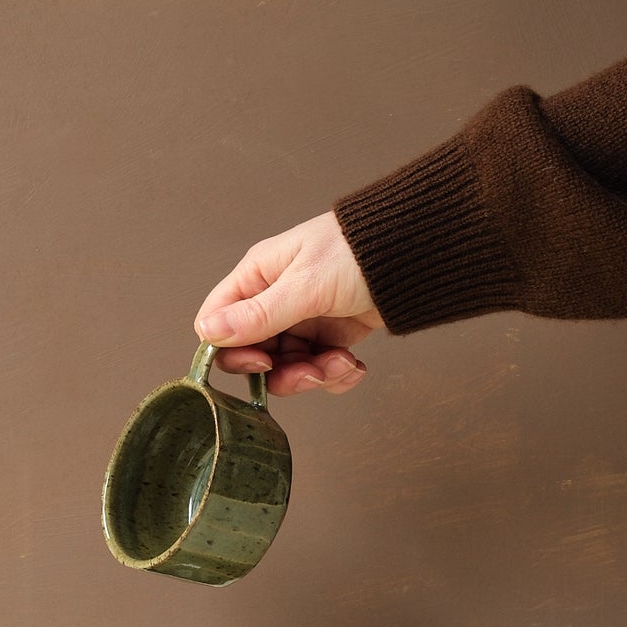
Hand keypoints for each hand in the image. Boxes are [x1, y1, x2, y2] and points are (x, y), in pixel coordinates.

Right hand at [194, 211, 382, 396]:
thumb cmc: (358, 252)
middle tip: (311, 372)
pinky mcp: (332, 334)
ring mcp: (304, 318)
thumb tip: (208, 332)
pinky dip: (336, 374)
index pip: (219, 321)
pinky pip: (319, 367)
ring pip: (288, 366)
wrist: (417, 254)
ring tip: (343, 364)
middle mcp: (276, 298)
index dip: (231, 350)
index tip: (261, 363)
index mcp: (259, 276)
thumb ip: (259, 314)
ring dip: (315, 375)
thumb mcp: (306, 286)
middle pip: (255, 353)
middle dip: (282, 371)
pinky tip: (354, 365)